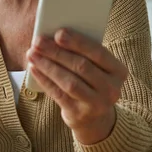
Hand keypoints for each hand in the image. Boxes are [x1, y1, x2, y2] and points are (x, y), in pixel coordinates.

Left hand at [26, 28, 127, 144]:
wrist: (94, 118)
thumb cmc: (91, 82)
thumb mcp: (96, 68)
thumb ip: (83, 53)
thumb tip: (54, 36)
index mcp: (118, 71)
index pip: (98, 53)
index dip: (78, 42)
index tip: (58, 33)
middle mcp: (111, 89)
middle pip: (81, 66)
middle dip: (57, 52)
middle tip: (38, 41)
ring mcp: (97, 104)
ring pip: (69, 81)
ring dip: (48, 65)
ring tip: (32, 53)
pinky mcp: (79, 114)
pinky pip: (58, 94)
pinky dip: (44, 79)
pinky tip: (34, 68)